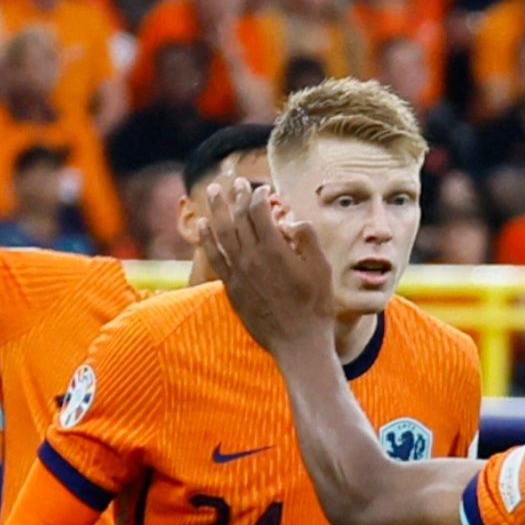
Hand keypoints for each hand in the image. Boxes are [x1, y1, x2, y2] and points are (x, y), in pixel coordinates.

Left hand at [198, 180, 337, 353]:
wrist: (298, 342)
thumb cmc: (315, 306)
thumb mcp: (321, 269)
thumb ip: (307, 239)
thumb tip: (290, 221)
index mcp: (274, 249)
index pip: (259, 211)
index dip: (259, 196)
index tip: (263, 189)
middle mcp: (251, 257)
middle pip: (238, 217)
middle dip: (237, 196)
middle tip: (237, 182)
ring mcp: (238, 271)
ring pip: (221, 232)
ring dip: (217, 209)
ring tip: (214, 191)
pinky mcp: (231, 286)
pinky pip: (213, 256)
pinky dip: (206, 237)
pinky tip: (203, 224)